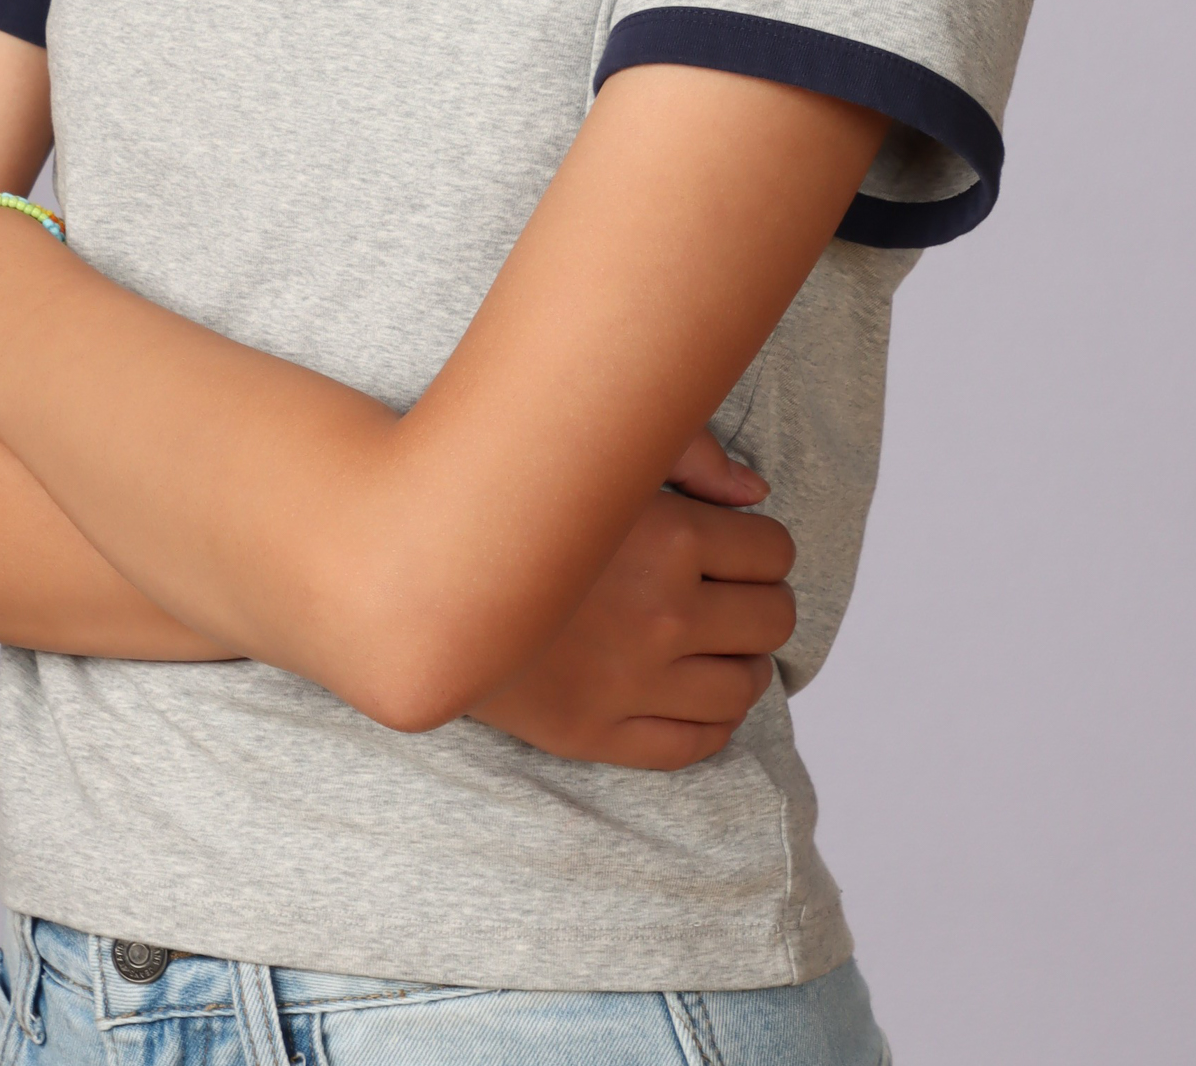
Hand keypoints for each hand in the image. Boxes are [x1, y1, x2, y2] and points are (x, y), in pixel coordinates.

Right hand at [465, 431, 795, 769]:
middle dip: (762, 601)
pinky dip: (714, 720)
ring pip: (744, 688)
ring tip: (718, 643)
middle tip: (734, 594)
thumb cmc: (517, 504)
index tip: (741, 547)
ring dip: (744, 662)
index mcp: (670, 538)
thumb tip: (755, 491)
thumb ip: (688, 453)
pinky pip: (696, 743)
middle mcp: (662, 614)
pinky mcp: (597, 734)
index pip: (773, 552)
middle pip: (772, 620)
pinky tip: (696, 691)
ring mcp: (632, 682)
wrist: (423, 577)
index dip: (763, 546)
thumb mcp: (602, 453)